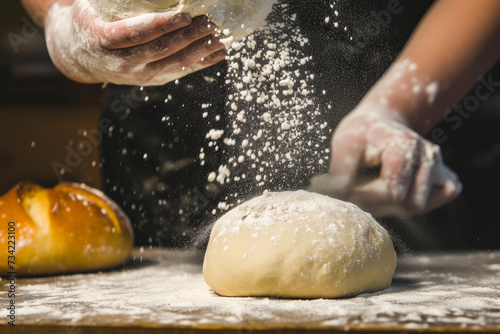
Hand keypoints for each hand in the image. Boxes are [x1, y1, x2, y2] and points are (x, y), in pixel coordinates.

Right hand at [44, 0, 225, 85]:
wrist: (80, 56)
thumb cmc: (90, 21)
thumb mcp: (90, 4)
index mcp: (103, 40)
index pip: (136, 33)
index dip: (161, 25)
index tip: (184, 15)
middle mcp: (122, 62)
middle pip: (161, 50)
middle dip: (189, 36)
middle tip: (210, 22)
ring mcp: (138, 75)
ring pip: (173, 64)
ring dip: (200, 51)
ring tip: (220, 37)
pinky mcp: (152, 80)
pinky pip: (179, 72)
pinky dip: (201, 63)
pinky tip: (219, 54)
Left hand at [311, 103, 461, 216]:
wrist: (379, 122)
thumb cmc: (360, 133)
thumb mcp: (344, 143)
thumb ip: (342, 171)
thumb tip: (339, 196)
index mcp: (405, 146)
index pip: (392, 192)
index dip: (365, 197)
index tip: (346, 190)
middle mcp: (428, 156)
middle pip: (406, 203)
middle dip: (377, 203)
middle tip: (357, 189)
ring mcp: (439, 166)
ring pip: (418, 206)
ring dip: (392, 205)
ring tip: (372, 188)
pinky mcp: (445, 176)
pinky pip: (438, 200)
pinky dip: (414, 203)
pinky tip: (395, 190)